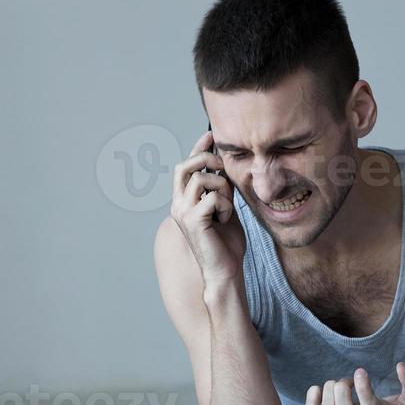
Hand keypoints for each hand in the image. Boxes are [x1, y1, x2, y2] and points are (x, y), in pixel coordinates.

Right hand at [170, 130, 245, 287]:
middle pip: (185, 165)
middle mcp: (177, 204)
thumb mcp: (225, 208)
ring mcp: (182, 212)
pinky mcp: (192, 220)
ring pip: (202, 178)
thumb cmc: (226, 244)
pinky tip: (225, 219)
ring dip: (222, 189)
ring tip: (227, 208)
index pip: (186, 167)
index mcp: (184, 201)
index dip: (197, 148)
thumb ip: (221, 189)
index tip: (210, 134)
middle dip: (209, 160)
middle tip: (226, 169)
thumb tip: (224, 165)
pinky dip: (225, 205)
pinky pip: (212, 197)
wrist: (226, 270)